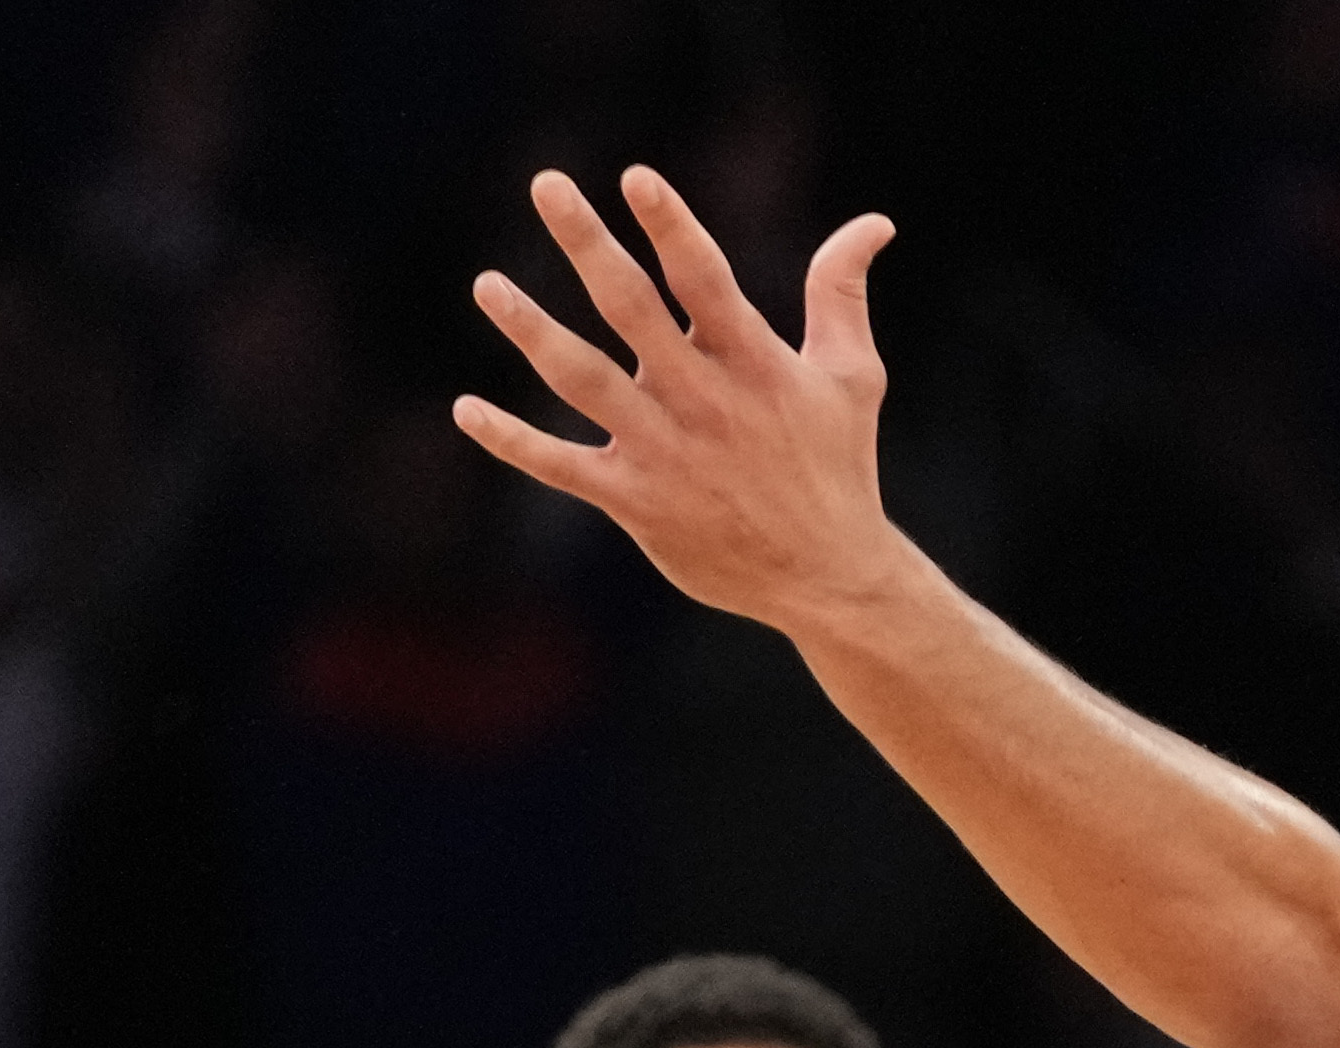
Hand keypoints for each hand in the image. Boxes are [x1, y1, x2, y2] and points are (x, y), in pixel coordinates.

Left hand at [459, 166, 910, 634]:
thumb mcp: (853, 375)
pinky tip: (466, 410)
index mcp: (754, 363)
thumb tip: (874, 223)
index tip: (634, 177)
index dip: (671, 227)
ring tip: (487, 284)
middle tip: (547, 184)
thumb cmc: (839, 467)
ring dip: (531, 331)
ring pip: (582, 379)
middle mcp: (702, 400)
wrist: (829, 579)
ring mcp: (664, 451)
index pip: (705, 280)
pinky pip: (560, 466)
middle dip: (588, 243)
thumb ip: (841, 293)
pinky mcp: (635, 501)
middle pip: (632, 308)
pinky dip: (512, 441)